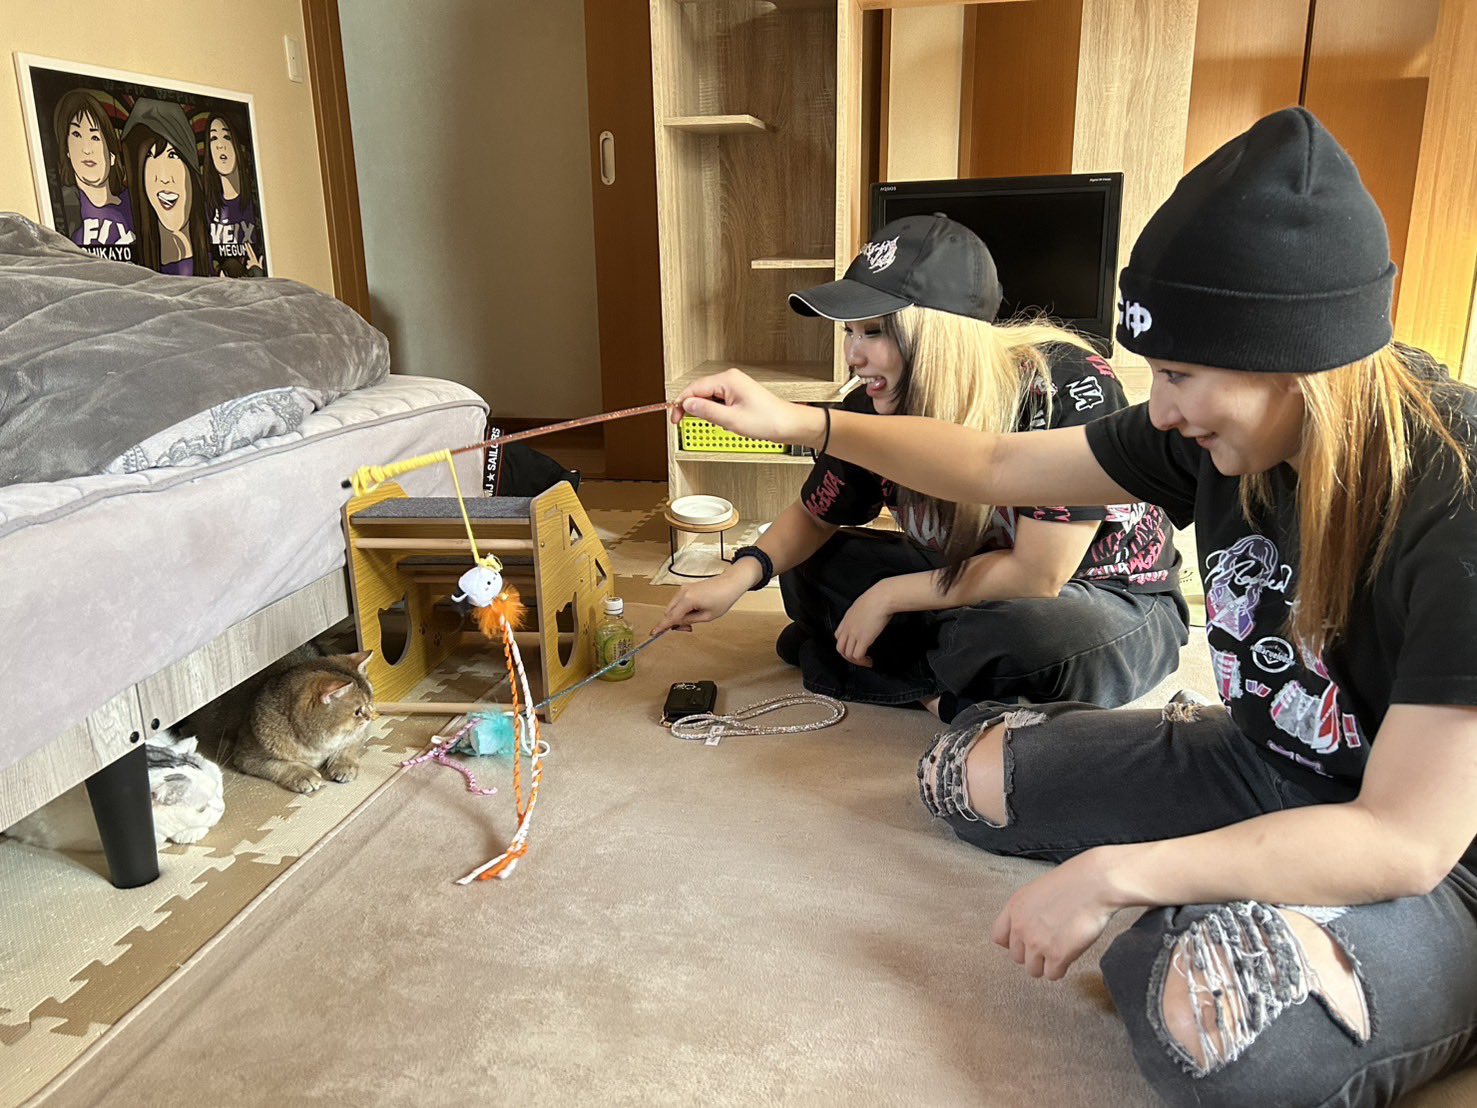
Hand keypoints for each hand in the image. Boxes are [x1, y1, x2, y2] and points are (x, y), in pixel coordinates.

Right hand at [652, 572, 751, 632]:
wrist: (730, 583)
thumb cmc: (723, 599)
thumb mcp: (707, 616)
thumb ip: (689, 621)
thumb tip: (677, 624)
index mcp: (687, 600)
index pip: (671, 616)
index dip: (662, 626)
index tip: (653, 633)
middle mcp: (682, 592)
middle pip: (669, 611)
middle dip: (674, 622)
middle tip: (688, 629)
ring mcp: (684, 588)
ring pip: (672, 606)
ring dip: (678, 616)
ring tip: (693, 621)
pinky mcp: (686, 587)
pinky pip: (678, 601)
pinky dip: (680, 609)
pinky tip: (692, 612)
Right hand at [674, 368, 824, 446]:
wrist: (788, 425)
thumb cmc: (768, 420)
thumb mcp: (731, 420)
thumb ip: (706, 412)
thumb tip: (688, 405)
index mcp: (728, 380)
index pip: (694, 388)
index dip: (681, 404)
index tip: (675, 418)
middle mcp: (730, 379)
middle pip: (699, 390)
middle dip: (691, 407)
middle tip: (682, 422)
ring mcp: (735, 386)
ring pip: (708, 396)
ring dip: (704, 410)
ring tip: (711, 424)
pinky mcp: (738, 394)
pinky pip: (718, 400)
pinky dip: (714, 411)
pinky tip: (721, 421)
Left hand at [834, 583, 894, 666]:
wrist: (881, 598)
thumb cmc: (877, 597)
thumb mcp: (862, 604)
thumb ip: (860, 614)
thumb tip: (867, 618)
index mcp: (847, 619)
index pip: (838, 636)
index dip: (845, 644)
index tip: (854, 647)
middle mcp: (848, 628)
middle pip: (840, 648)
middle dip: (848, 656)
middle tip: (859, 659)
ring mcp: (854, 634)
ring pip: (848, 654)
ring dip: (856, 661)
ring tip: (866, 661)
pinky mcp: (864, 639)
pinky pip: (857, 656)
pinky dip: (863, 661)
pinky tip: (870, 661)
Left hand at [990, 850, 1124, 979]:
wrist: (1094, 884)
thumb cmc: (1073, 883)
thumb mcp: (1037, 891)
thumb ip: (1026, 911)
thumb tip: (1025, 932)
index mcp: (1014, 908)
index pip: (999, 937)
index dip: (1014, 942)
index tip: (1026, 943)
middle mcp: (1021, 927)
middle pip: (1017, 957)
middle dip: (1033, 954)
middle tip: (1049, 945)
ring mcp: (1037, 943)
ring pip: (1033, 970)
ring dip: (1046, 964)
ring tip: (1060, 950)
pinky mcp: (1057, 955)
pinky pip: (1052, 975)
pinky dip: (1061, 969)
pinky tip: (1069, 955)